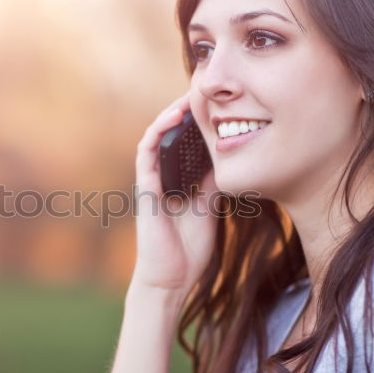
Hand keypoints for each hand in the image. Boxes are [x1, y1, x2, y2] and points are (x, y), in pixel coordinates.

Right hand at [129, 92, 219, 299]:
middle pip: (170, 136)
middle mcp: (161, 178)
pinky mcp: (144, 188)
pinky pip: (146, 153)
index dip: (196, 124)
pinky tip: (172, 118)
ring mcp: (151, 182)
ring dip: (169, 116)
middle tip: (203, 92)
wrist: (171, 280)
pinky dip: (157, 133)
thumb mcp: (209, 209)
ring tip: (187, 97)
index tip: (215, 105)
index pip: (184, 144)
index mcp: (177, 182)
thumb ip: (213, 184)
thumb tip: (228, 159)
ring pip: (156, 138)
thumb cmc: (188, 250)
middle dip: (185, 113)